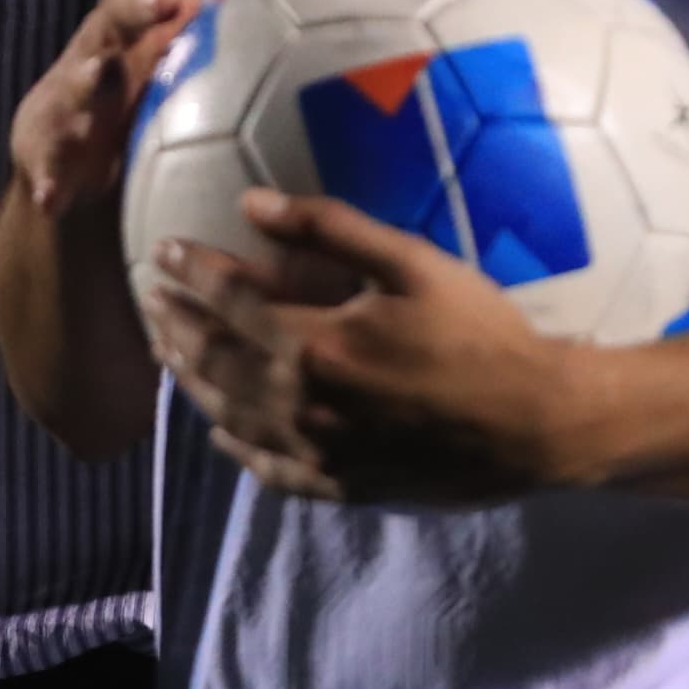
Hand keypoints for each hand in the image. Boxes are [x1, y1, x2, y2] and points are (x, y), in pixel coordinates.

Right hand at [9, 0, 238, 219]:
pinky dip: (49, 173)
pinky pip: (43, 156)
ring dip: (91, 74)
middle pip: (117, 7)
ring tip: (102, 73)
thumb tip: (320, 28)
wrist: (83, 186)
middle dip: (140, 2)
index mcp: (143, 21)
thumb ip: (235, 49)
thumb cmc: (155, 121)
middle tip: (168, 4)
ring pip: (77, 75)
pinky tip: (54, 194)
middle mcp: (105, 46)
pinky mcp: (42, 145)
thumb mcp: (192, 78)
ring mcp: (70, 96)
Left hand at [140, 190, 592, 505]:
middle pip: (217, 363)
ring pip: (232, 416)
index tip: (162, 251)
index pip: (229, 302)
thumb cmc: (481, 334)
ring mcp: (320, 452)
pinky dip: (236, 448)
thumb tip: (253, 202)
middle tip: (150, 303)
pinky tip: (220, 432)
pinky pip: (270, 470)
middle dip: (176, 327)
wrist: (538, 423)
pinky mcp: (341, 486)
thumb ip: (330, 231)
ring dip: (191, 382)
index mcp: (317, 343)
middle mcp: (304, 403)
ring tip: (167, 354)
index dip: (190, 273)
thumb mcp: (412, 264)